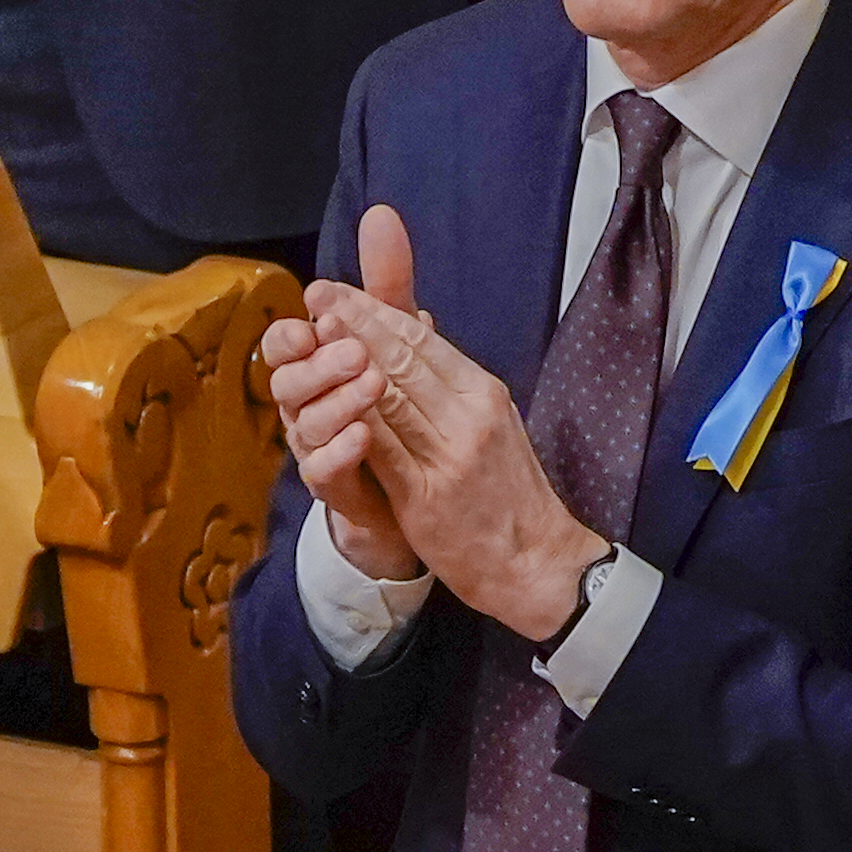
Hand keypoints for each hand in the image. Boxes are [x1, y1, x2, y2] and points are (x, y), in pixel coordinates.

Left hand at [295, 208, 602, 637]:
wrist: (538, 560)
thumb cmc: (508, 494)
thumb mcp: (491, 423)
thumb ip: (452, 382)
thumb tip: (419, 327)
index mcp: (483, 393)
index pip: (423, 339)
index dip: (376, 310)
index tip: (338, 291)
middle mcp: (470, 415)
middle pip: (404, 358)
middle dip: (356, 322)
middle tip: (317, 295)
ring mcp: (450, 455)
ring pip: (391, 395)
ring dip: (348, 362)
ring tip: (314, 334)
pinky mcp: (427, 495)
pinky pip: (383, 448)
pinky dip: (355, 420)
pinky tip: (326, 399)